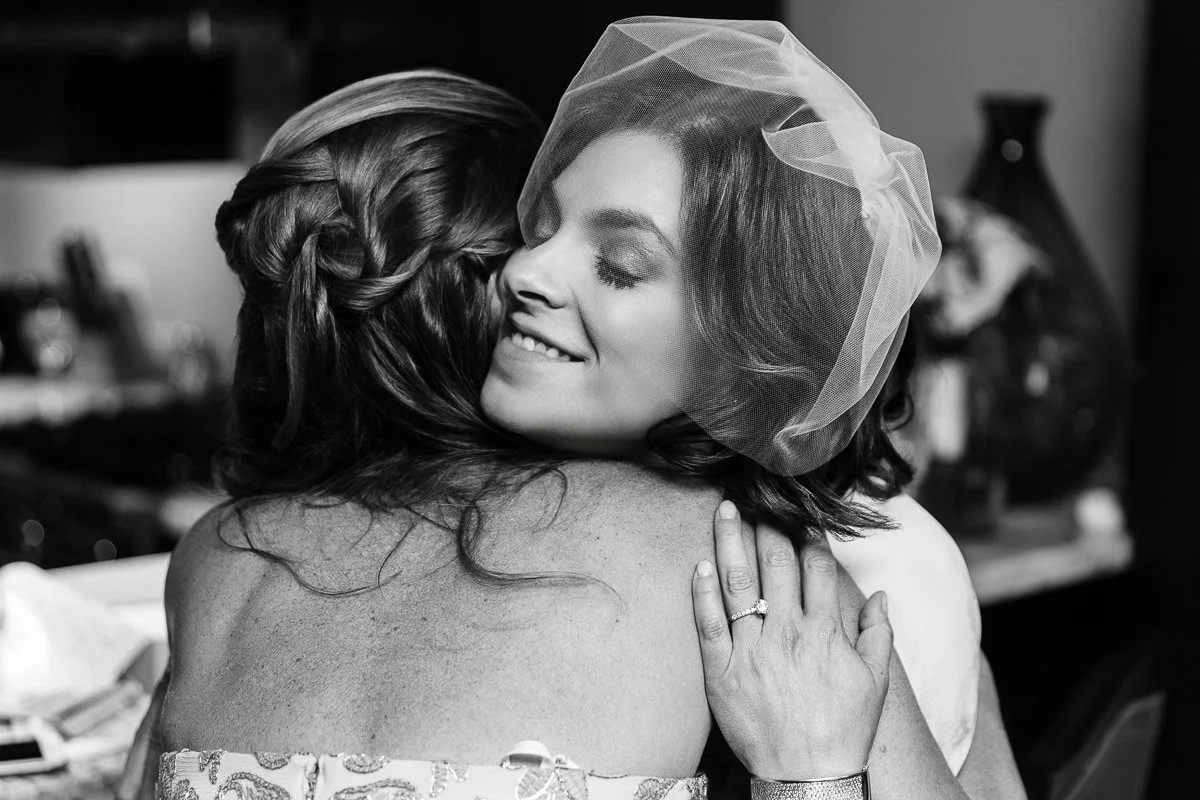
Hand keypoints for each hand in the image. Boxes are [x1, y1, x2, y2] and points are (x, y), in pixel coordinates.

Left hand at [691, 501, 892, 780]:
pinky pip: (708, 624)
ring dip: (730, 541)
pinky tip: (699, 564)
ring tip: (724, 510)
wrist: (808, 776)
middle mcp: (787, 633)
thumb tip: (881, 596)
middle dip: (767, 524)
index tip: (799, 511)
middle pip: (774, 564)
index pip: (815, 567)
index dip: (807, 534)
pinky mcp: (721, 672)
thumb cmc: (843, 730)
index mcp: (824, 632)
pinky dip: (702, 592)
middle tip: (756, 495)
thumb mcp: (875, 682)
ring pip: (737, 584)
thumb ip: (878, 633)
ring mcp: (751, 651)